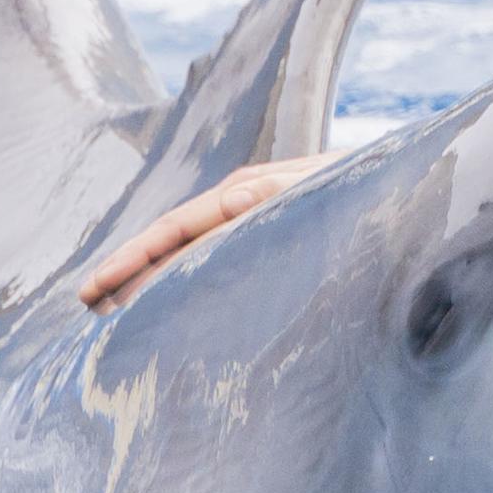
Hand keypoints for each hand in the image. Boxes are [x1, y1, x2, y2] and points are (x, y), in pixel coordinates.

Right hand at [78, 151, 344, 310]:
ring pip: (188, 252)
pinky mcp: (271, 232)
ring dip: (150, 278)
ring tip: (111, 311)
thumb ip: (281, 193)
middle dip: (128, 272)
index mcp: (245, 192)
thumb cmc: (369, 184)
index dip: (131, 260)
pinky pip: (218, 256)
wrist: (405, 180)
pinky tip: (174, 300)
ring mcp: (253, 216)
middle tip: (86, 308)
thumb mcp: (324, 188)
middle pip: (170, 242)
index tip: (93, 290)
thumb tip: (231, 200)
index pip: (172, 229)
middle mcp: (241, 202)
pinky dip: (187, 277)